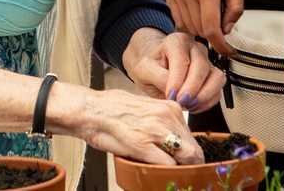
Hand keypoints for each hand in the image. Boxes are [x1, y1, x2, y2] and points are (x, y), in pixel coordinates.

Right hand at [70, 87, 203, 164]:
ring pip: (185, 157)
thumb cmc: (114, 111)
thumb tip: (177, 142)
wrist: (90, 110)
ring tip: (167, 174)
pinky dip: (165, 171)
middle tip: (181, 174)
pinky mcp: (142, 144)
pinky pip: (167, 164)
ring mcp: (156, 130)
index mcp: (170, 108)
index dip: (190, 155)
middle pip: (192, 149)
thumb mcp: (148, 111)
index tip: (186, 164)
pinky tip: (155, 172)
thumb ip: (164, 124)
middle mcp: (167, 116)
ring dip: (179, 169)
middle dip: (189, 165)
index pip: (192, 138)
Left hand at [122, 28, 224, 113]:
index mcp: (177, 42)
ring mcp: (207, 62)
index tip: (170, 96)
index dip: (177, 80)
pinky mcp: (213, 76)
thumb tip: (174, 92)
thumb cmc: (150, 65)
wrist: (154, 67)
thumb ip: (158, 77)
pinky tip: (193, 106)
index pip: (182, 60)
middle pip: (202, 67)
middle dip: (192, 89)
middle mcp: (195, 48)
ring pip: (217, 77)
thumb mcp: (144, 70)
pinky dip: (207, 102)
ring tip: (188, 105)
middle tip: (181, 102)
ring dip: (204, 96)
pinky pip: (218, 90)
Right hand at [168, 0, 243, 55]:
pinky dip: (190, 21)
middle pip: (200, 31)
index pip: (211, 30)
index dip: (221, 45)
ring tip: (213, 13)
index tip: (227, 50)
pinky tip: (200, 11)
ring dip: (201, 28)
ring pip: (188, 26)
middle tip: (224, 23)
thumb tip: (228, 28)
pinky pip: (179, 17)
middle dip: (214, 34)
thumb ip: (235, 6)